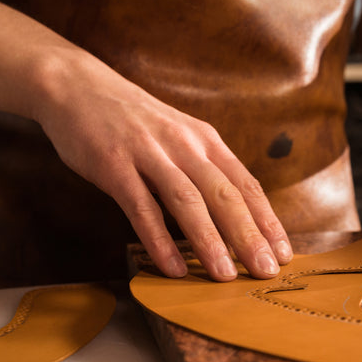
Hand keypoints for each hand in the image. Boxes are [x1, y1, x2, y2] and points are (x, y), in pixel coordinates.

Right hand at [34, 49, 292, 281]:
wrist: (78, 86)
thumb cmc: (132, 121)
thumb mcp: (179, 136)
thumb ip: (204, 169)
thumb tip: (233, 216)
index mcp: (205, 140)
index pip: (245, 184)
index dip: (267, 220)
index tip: (283, 254)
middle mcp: (183, 144)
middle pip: (224, 194)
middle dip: (249, 236)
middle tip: (265, 271)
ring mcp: (148, 154)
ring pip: (187, 201)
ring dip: (209, 240)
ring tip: (224, 276)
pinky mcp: (114, 165)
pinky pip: (141, 207)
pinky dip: (159, 239)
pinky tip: (172, 267)